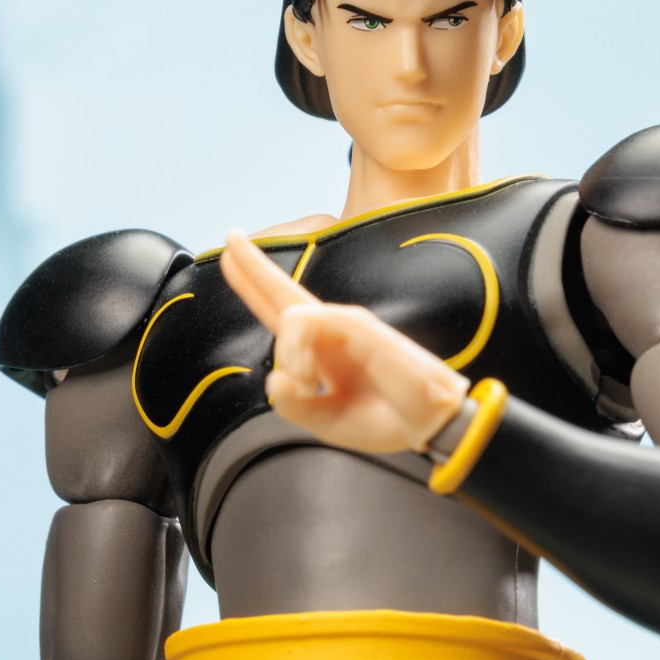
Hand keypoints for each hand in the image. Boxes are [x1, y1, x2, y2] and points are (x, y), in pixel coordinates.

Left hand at [220, 230, 467, 453]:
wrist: (428, 423)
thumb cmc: (386, 419)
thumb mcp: (326, 421)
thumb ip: (292, 406)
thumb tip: (274, 379)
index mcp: (321, 352)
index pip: (280, 313)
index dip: (254, 286)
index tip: (231, 257)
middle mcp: (330, 332)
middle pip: (282, 291)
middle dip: (252, 265)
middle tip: (231, 235)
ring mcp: (344, 324)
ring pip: (288, 318)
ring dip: (289, 356)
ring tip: (308, 388)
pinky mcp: (358, 324)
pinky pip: (307, 324)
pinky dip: (299, 354)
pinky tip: (312, 380)